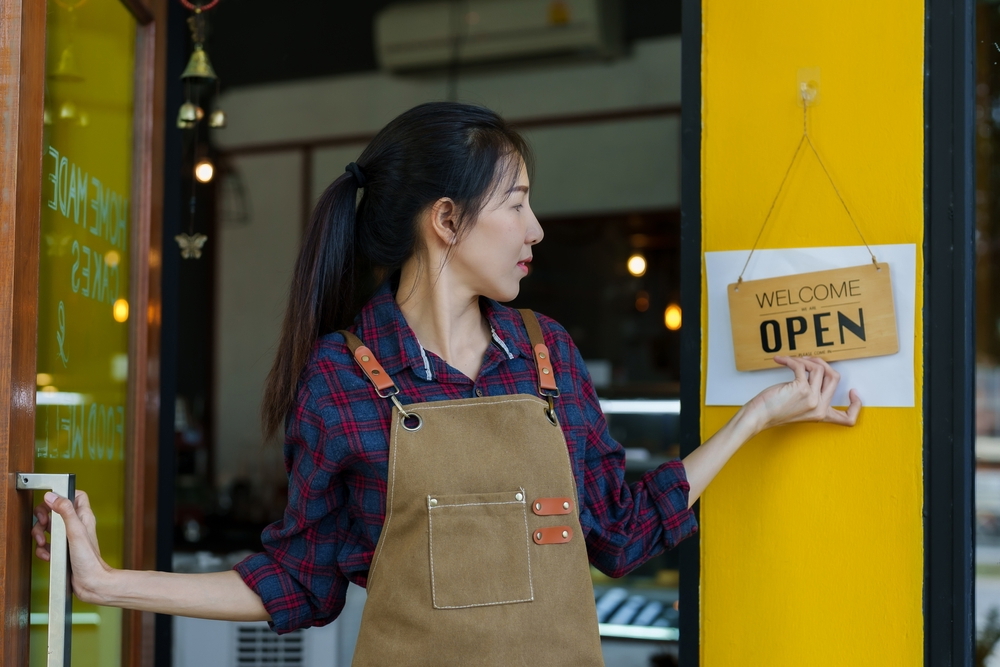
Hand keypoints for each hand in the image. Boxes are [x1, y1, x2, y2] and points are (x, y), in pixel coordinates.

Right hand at [32, 490, 112, 604]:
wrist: (90, 583)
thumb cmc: (89, 559)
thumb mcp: (76, 531)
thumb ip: (65, 512)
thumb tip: (52, 496)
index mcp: (83, 517)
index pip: (75, 496)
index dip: (63, 495)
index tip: (50, 501)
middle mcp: (76, 525)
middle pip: (55, 511)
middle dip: (44, 517)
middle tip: (43, 524)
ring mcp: (68, 538)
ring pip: (48, 528)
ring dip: (40, 535)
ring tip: (42, 543)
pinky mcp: (61, 551)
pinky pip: (47, 545)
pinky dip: (43, 549)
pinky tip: (47, 555)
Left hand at [747, 356, 861, 432]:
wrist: (759, 416)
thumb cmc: (773, 410)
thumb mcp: (799, 407)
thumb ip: (811, 396)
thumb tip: (816, 371)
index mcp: (821, 415)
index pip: (848, 419)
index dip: (856, 405)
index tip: (852, 392)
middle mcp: (820, 407)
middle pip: (835, 378)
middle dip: (822, 363)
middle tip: (808, 361)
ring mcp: (812, 398)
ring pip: (819, 368)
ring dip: (804, 359)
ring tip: (792, 360)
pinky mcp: (801, 388)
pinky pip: (802, 366)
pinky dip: (790, 360)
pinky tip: (780, 360)